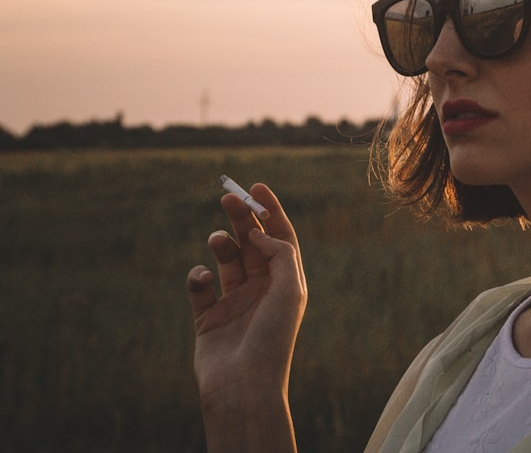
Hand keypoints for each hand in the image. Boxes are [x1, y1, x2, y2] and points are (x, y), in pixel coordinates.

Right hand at [187, 183, 306, 413]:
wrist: (244, 386)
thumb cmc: (273, 338)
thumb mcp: (289, 290)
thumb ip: (279, 254)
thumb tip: (259, 233)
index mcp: (286, 282)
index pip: (280, 237)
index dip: (270, 211)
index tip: (255, 186)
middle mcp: (262, 289)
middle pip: (252, 242)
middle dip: (241, 218)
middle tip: (228, 196)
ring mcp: (234, 302)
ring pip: (227, 260)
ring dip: (222, 243)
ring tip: (218, 240)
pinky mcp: (208, 318)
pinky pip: (200, 287)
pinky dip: (198, 276)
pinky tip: (202, 278)